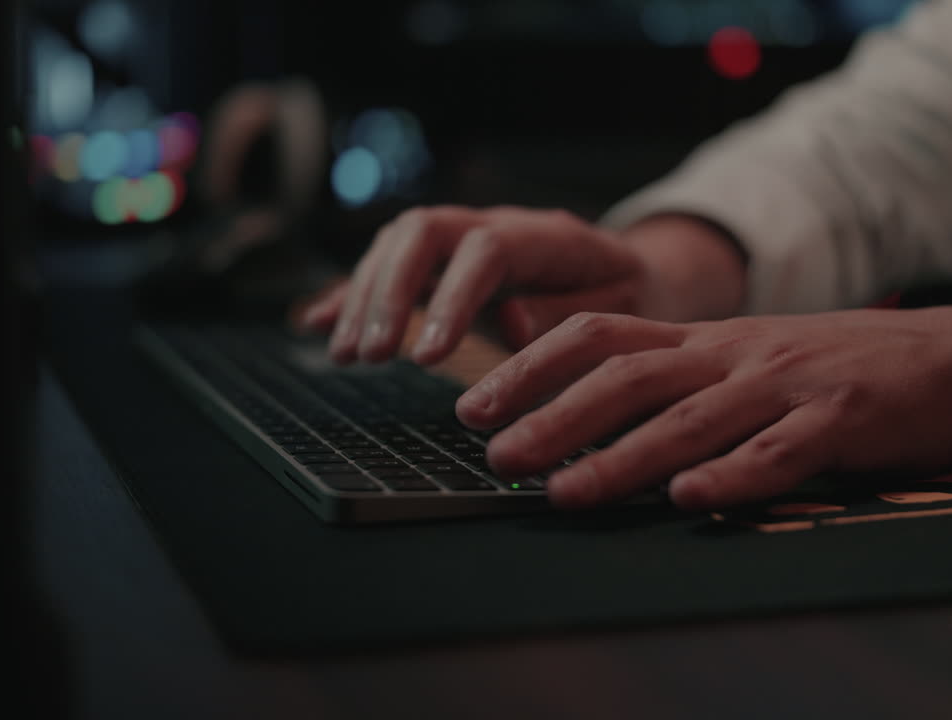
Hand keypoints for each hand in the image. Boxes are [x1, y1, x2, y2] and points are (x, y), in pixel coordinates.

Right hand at [299, 206, 648, 364]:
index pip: (484, 248)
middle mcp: (495, 224)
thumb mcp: (623, 310)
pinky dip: (352, 295)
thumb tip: (509, 321)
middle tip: (371, 355)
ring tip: (345, 355)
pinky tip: (318, 323)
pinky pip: (389, 268)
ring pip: (397, 245)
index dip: (450, 298)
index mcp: (546, 235)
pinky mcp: (444, 264)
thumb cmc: (632, 298)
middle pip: (423, 231)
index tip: (426, 357)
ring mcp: (464, 239)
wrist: (633, 275)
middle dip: (389, 291)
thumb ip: (567, 314)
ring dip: (364, 297)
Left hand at [456, 307, 951, 509]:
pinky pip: (780, 452)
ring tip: (565, 493)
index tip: (476, 403)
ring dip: (621, 457)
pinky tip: (691, 499)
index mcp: (706, 339)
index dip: (532, 368)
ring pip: (690, 418)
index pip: (600, 335)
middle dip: (554, 416)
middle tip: (497, 455)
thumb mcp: (747, 357)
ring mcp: (786, 384)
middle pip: (628, 376)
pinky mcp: (840, 421)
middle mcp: (733, 354)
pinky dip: (733, 475)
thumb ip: (680, 379)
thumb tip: (591, 416)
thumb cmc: (836, 367)